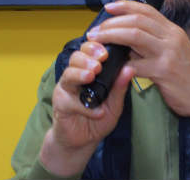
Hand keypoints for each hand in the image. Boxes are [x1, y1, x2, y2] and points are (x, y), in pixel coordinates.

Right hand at [39, 41, 133, 176]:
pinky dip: (83, 106)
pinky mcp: (60, 104)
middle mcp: (75, 76)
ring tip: (90, 76)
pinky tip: (97, 112)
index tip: (105, 52)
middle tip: (98, 64)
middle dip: (87, 58)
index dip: (94, 48)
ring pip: (68, 74)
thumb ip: (119, 87)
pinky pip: (69, 100)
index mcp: (88, 71)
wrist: (83, 141)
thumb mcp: (114, 104)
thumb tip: (130, 68)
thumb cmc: (98, 119)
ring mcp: (66, 89)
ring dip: (79, 74)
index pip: (88, 51)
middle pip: (75, 57)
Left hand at [87, 0, 189, 132]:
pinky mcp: (163, 71)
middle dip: (112, 22)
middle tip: (96, 30)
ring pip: (134, 36)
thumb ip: (153, 41)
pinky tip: (113, 67)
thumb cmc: (187, 74)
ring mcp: (168, 53)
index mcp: (172, 30)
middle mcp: (171, 37)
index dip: (125, 6)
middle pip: (136, 20)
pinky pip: (136, 64)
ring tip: (97, 41)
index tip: (108, 7)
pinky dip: (122, 64)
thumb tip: (126, 36)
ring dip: (111, 36)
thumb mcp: (173, 50)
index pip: (146, 10)